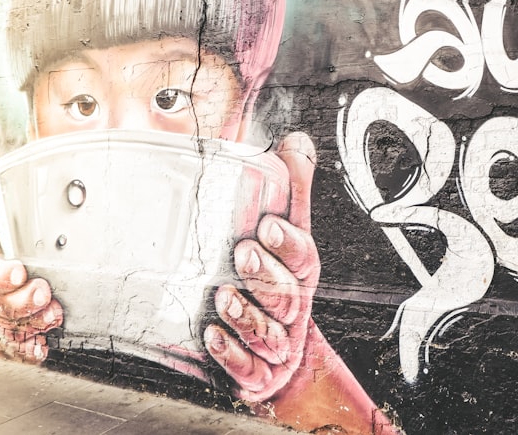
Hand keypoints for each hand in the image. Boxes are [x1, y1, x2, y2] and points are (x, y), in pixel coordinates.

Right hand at [0, 150, 62, 361]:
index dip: (3, 273)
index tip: (19, 271)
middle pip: (5, 303)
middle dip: (26, 299)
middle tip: (44, 292)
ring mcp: (2, 323)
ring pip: (17, 328)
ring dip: (37, 321)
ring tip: (53, 314)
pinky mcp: (15, 345)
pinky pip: (24, 352)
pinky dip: (32, 351)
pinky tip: (40, 347)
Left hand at [203, 132, 318, 401]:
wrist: (279, 352)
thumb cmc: (276, 281)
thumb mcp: (285, 232)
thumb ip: (291, 188)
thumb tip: (297, 142)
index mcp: (298, 274)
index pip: (304, 257)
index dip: (288, 242)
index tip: (267, 226)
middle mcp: (292, 311)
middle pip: (288, 296)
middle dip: (266, 275)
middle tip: (242, 254)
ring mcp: (277, 345)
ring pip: (270, 334)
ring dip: (247, 315)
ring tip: (223, 297)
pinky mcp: (258, 374)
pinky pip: (251, 370)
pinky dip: (234, 355)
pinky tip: (213, 338)